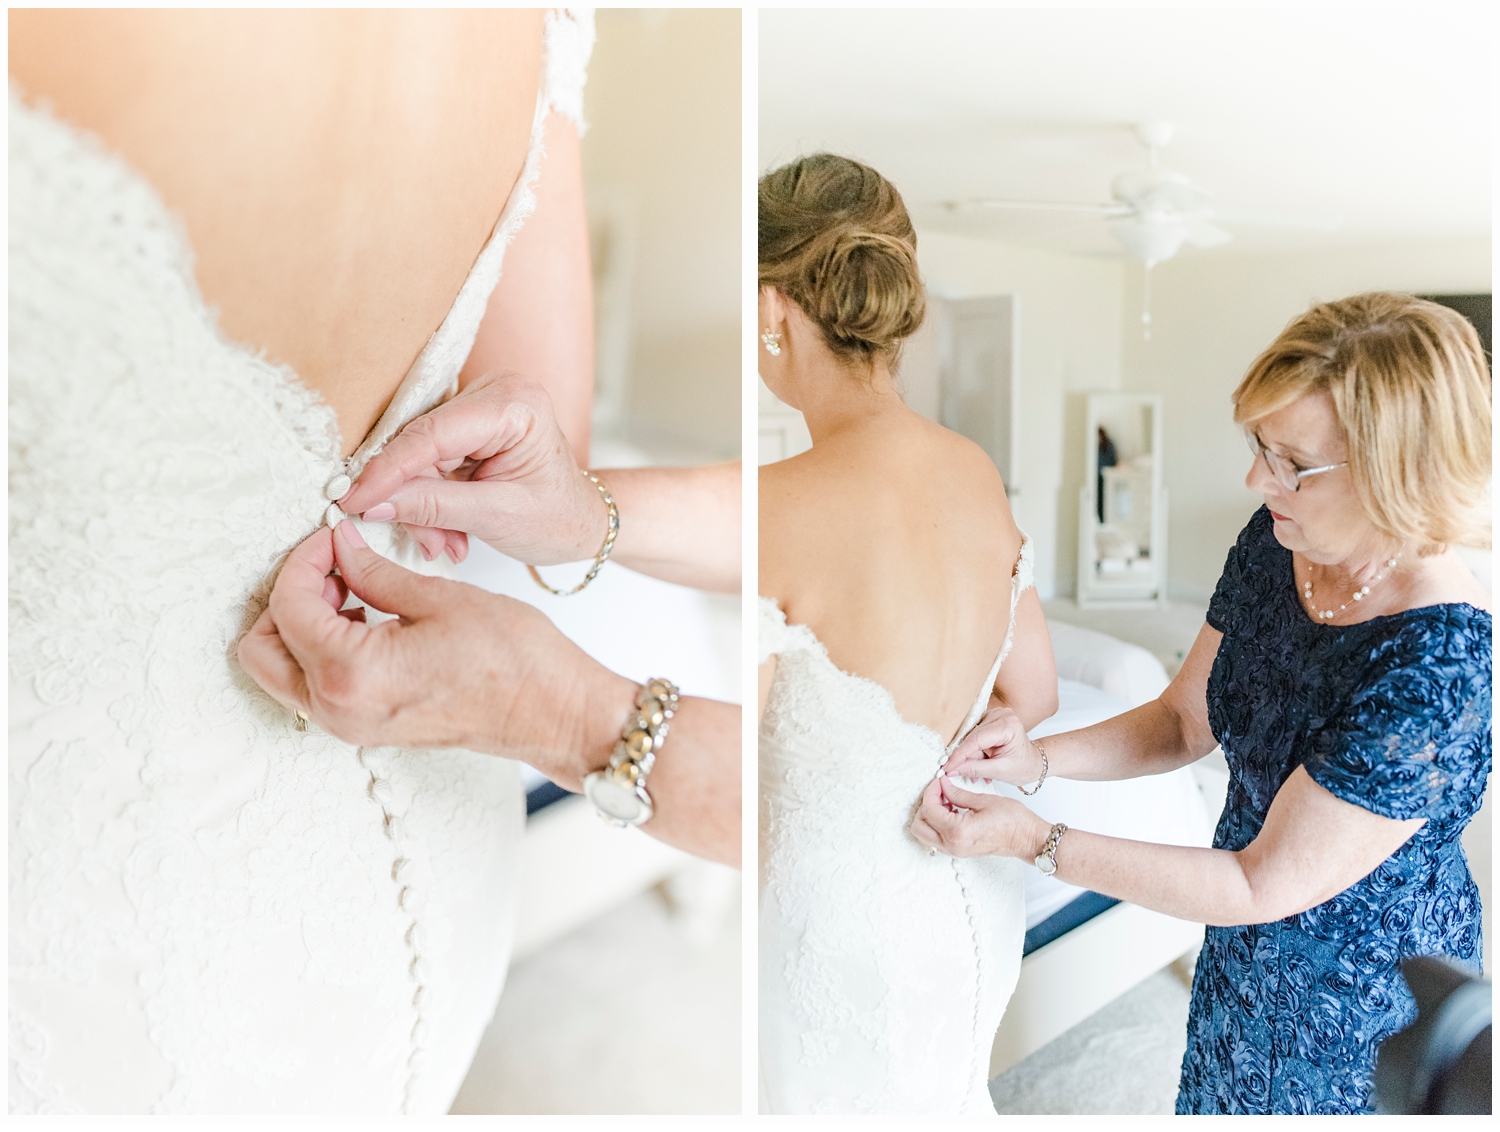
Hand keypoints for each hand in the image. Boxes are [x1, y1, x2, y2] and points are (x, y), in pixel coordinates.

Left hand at [237, 520, 633, 786]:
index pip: (289, 605)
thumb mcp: (438, 598)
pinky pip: (314, 686)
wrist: (552, 713)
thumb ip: (372, 571)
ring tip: (350, 588)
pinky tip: (365, 617)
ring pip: (282, 670)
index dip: (305, 559)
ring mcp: (349, 726)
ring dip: (301, 623)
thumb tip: (338, 546)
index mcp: (350, 674)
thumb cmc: (513, 661)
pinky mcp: (366, 728)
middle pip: (260, 649)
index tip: (334, 536)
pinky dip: (321, 647)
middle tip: (330, 565)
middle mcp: (338, 710)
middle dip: (287, 597)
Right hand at [337, 371, 607, 566]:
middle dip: (412, 497)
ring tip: (446, 543)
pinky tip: (448, 531)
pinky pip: (428, 460)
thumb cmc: (557, 518)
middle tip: (425, 542)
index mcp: (515, 404)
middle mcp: (496, 392)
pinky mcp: (467, 423)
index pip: (433, 433)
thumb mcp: (497, 518)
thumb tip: (372, 503)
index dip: (388, 469)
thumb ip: (434, 507)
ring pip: (420, 455)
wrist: (580, 521)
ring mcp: (480, 404)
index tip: (351, 500)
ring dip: (422, 505)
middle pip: (422, 443)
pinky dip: (430, 499)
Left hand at [910, 776, 1050, 859]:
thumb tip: (942, 784)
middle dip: (925, 805)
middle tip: (939, 791)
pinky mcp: (959, 851)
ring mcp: (955, 851)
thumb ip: (957, 793)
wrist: (1027, 839)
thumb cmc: (1012, 820)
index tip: (939, 780)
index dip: (931, 791)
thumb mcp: (983, 800)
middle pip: (919, 826)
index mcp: (957, 831)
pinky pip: (937, 839)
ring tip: (946, 800)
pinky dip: (937, 823)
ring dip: (929, 815)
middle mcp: (952, 845)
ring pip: (925, 834)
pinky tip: (952, 810)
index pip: (929, 809)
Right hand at [942, 701, 1044, 785]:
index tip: (946, 766)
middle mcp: (1002, 715)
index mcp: (1009, 726)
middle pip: (972, 737)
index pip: (976, 739)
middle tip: (955, 772)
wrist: (1034, 763)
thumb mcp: (999, 772)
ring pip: (970, 737)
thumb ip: (974, 769)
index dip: (959, 754)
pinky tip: (976, 762)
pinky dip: (972, 751)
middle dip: (963, 757)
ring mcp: (995, 715)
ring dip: (968, 755)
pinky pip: (973, 735)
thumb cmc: (1024, 767)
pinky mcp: (989, 719)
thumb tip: (952, 769)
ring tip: (974, 772)